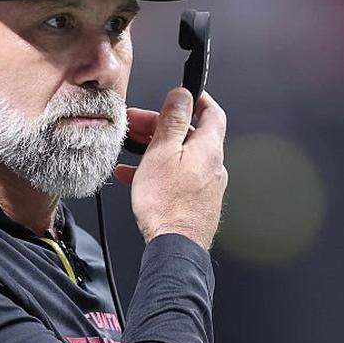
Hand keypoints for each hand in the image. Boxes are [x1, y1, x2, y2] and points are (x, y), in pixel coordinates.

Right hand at [115, 88, 227, 249]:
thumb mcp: (162, 153)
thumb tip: (182, 95)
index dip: (197, 99)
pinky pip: (177, 177)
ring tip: (131, 149)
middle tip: (136, 124)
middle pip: (189, 135)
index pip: (212, 113)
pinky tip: (134, 175)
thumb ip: (173, 121)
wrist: (174, 248)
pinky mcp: (196, 202)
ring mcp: (206, 185)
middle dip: (161, 126)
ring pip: (180, 156)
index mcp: (208, 148)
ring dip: (155, 148)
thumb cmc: (167, 204)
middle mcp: (212, 166)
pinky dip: (158, 170)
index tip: (181, 94)